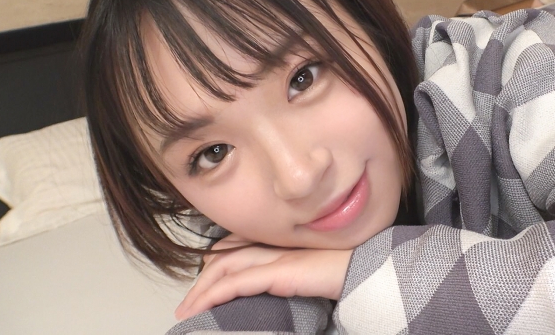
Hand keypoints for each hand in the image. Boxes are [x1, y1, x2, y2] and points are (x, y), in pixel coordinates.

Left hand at [174, 240, 352, 320]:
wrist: (368, 271)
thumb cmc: (347, 273)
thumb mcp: (312, 273)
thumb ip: (291, 274)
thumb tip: (278, 287)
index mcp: (282, 243)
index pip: (237, 246)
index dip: (215, 263)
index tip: (203, 285)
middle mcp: (275, 245)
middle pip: (224, 256)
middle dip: (201, 280)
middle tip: (188, 304)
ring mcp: (275, 256)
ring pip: (223, 267)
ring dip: (200, 290)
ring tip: (186, 311)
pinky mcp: (278, 272)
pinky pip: (235, 283)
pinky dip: (214, 295)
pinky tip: (201, 307)